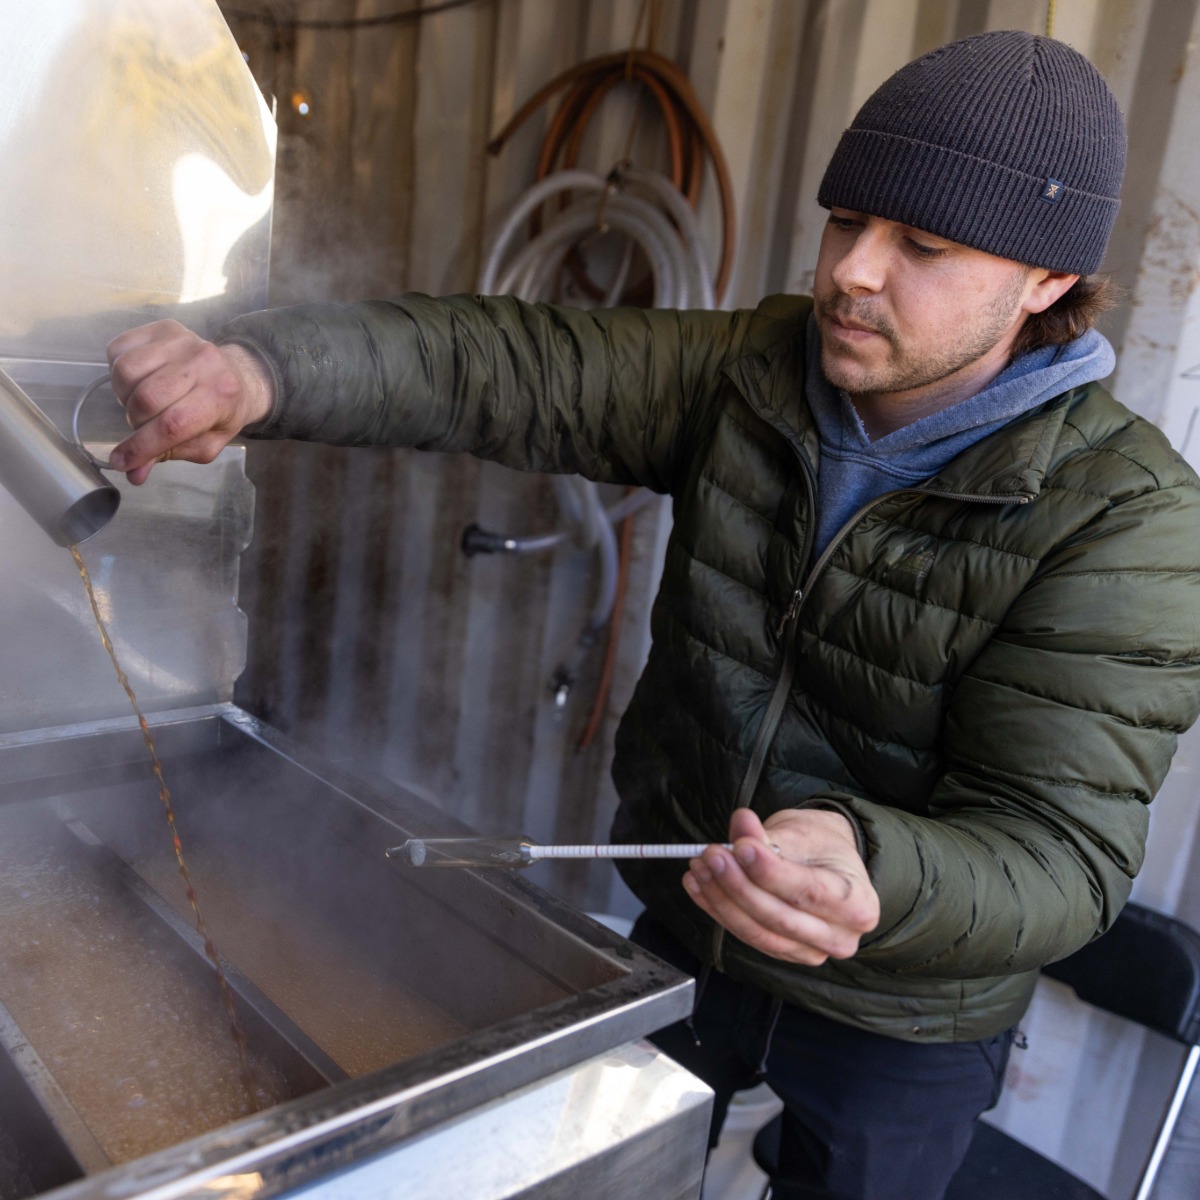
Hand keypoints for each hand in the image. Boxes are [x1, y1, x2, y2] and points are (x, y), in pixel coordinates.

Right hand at [106, 320, 274, 483]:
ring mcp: (182, 341)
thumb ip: (172, 456)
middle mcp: (203, 362)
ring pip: (127, 371)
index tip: (122, 462)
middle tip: (144, 426)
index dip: (142, 447)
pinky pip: (119, 349)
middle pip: (146, 398)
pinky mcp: (163, 327)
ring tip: (142, 402)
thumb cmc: (221, 413)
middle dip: (135, 421)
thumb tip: (134, 473)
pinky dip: (119, 371)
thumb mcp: (206, 443)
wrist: (237, 374)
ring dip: (125, 395)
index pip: (172, 425)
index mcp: (220, 396)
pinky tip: (138, 380)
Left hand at [683, 807, 879, 965]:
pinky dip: (718, 910)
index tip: (739, 847)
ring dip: (721, 899)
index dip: (769, 872)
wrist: (827, 864)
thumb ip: (769, 834)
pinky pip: (746, 936)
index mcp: (857, 902)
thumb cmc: (820, 846)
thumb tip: (741, 825)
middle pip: (779, 918)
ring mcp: (811, 951)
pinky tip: (699, 885)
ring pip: (758, 933)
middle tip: (710, 855)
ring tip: (699, 867)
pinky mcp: (784, 952)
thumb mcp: (800, 830)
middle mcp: (840, 937)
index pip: (808, 891)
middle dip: (737, 886)